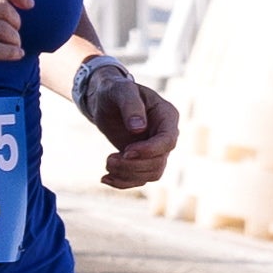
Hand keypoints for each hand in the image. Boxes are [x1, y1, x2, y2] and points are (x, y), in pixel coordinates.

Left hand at [75, 54, 179, 187]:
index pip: (168, 141)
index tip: (126, 151)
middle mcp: (165, 135)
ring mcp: (156, 149)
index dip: (149, 150)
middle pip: (159, 162)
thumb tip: (138, 128)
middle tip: (108, 160)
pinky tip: (105, 178)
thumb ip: (130, 105)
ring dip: (127, 175)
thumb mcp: (121, 90)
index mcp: (167, 116)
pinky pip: (140, 179)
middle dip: (133, 165)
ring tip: (107, 164)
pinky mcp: (143, 160)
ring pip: (151, 174)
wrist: (105, 100)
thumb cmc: (115, 90)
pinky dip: (123, 182)